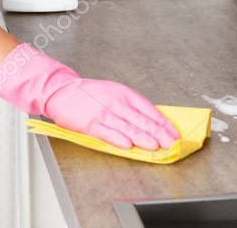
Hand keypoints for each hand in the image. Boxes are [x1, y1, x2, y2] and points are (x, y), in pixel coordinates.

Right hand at [43, 78, 180, 149]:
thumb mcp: (114, 93)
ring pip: (129, 128)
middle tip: (170, 143)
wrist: (63, 91)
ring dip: (144, 138)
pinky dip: (119, 140)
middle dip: (159, 133)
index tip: (173, 133)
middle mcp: (117, 103)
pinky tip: (129, 146)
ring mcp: (105, 113)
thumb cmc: (90, 93)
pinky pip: (108, 133)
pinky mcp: (91, 124)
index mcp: (125, 94)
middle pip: (142, 120)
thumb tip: (150, 122)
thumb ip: (131, 107)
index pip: (150, 110)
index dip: (163, 123)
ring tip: (156, 146)